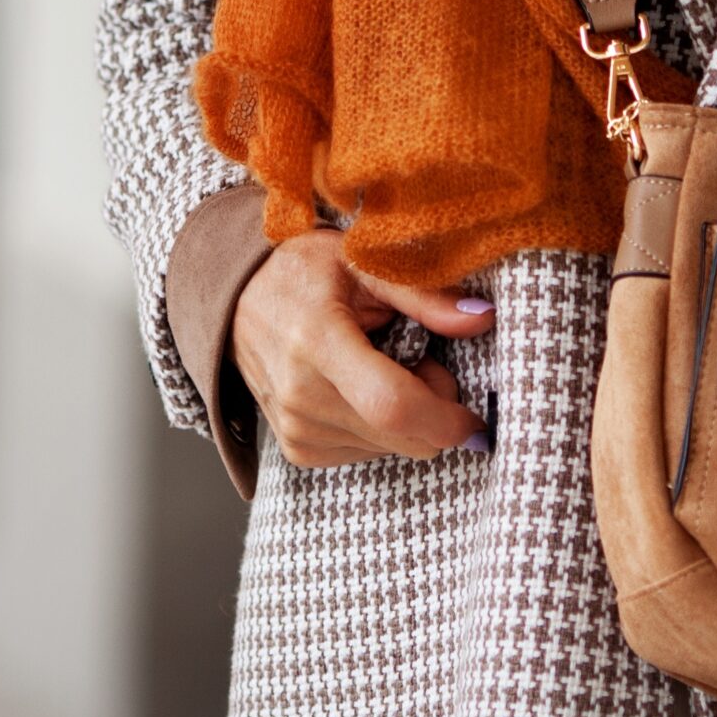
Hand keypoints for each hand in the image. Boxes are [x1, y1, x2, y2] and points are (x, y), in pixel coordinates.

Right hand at [232, 229, 490, 468]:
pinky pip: (367, 454)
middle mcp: (300, 394)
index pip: (392, 405)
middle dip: (434, 411)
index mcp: (317, 340)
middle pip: (400, 436)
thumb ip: (424, 295)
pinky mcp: (297, 449)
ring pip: (390, 449)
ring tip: (382, 367)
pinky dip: (380, 428)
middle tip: (422, 361)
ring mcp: (295, 427)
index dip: (445, 418)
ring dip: (406, 419)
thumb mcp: (362, 262)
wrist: (234, 299)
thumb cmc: (302, 273)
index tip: (474, 414)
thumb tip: (483, 319)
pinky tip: (361, 389)